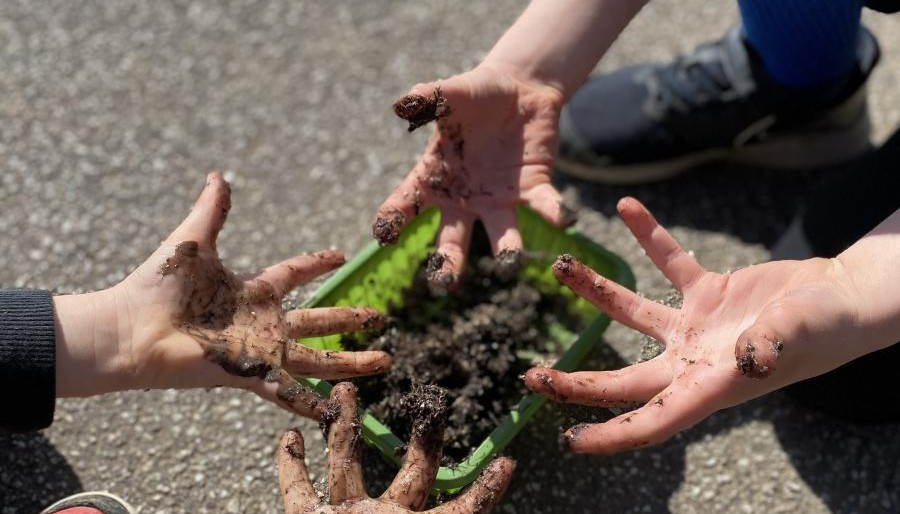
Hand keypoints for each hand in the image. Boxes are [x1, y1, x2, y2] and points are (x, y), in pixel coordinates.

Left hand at [54, 172, 390, 418]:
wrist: (130, 327)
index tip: (339, 254)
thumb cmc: (156, 285)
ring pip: (317, 359)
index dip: (316, 262)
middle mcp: (262, 322)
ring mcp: (259, 351)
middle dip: (350, 319)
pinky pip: (286, 392)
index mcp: (251, 290)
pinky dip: (309, 405)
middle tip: (381, 317)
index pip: (293, 274)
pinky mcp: (249, 374)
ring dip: (350, 362)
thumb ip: (211, 211)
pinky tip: (335, 415)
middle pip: (318, 320)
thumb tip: (218, 174)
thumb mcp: (193, 242)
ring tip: (385, 361)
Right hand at [275, 382, 513, 512]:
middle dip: (421, 435)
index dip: (484, 489)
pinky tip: (289, 438)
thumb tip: (506, 489)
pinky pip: (297, 494)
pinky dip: (290, 468)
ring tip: (347, 392)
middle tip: (432, 400)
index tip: (509, 462)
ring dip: (344, 428)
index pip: (461, 510)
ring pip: (347, 466)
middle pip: (409, 470)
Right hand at [374, 65, 570, 291]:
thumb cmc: (474, 95)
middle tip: (443, 284)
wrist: (518, 90)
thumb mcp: (449, 93)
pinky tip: (564, 220)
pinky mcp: (533, 190)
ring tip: (509, 264)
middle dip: (448, 262)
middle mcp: (465, 199)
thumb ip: (427, 97)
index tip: (383, 236)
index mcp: (434, 179)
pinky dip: (555, 213)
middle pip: (452, 238)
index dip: (392, 219)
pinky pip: (544, 205)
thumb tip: (403, 103)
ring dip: (506, 250)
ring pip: (501, 234)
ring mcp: (499, 200)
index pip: (406, 204)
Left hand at [524, 197, 866, 453]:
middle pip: (622, 380)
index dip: (612, 435)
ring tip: (561, 265)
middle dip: (576, 383)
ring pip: (631, 312)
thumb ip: (770, 346)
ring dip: (596, 290)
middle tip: (530, 377)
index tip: (570, 440)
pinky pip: (668, 262)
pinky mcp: (705, 293)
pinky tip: (629, 208)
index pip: (652, 421)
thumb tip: (747, 358)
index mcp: (709, 387)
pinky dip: (650, 236)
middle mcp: (692, 363)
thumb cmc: (828, 327)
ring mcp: (694, 328)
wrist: (843, 297)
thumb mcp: (800, 336)